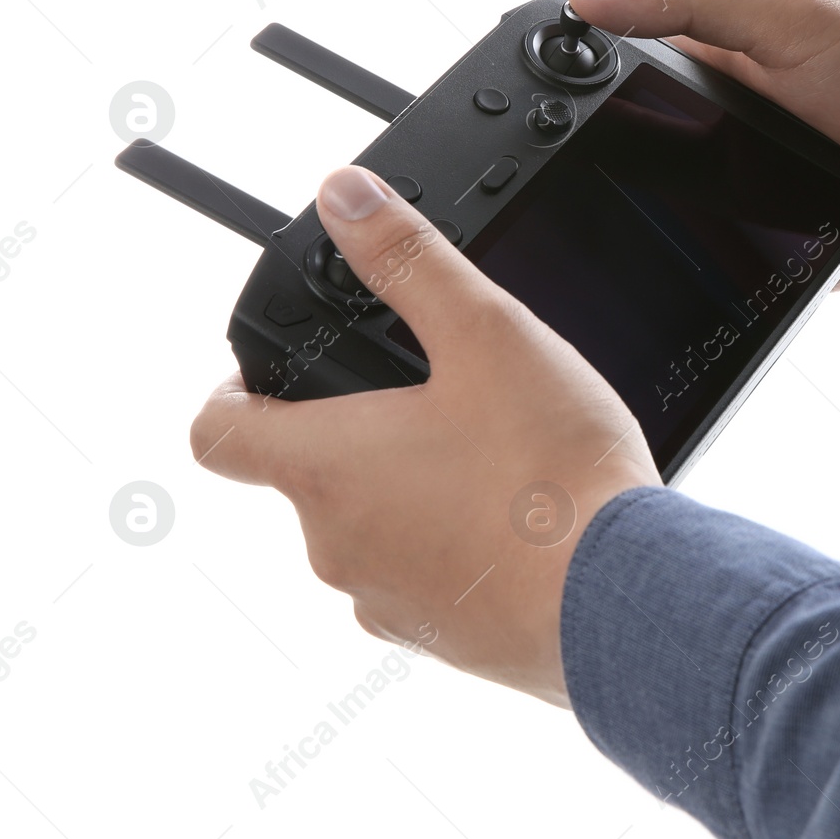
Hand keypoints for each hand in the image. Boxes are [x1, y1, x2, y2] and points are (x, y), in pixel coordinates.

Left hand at [189, 166, 657, 706]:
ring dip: (407, 494)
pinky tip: (518, 522)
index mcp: (326, 466)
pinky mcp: (441, 641)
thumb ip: (409, 259)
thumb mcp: (486, 334)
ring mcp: (385, 602)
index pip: (217, 431)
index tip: (274, 374)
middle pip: (305, 477)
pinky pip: (422, 584)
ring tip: (488, 460)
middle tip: (430, 399)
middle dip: (356, 434)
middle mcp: (335, 545)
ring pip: (368, 532)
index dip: (233, 392)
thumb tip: (343, 197)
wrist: (622, 597)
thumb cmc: (551, 476)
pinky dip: (452, 550)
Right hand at [568, 0, 839, 287]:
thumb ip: (690, 0)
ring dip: (652, 236)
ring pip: (674, 228)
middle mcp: (732, 137)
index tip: (532, 110)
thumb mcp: (788, 16)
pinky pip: (727, 279)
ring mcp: (755, 201)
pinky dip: (705, 284)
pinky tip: (671, 291)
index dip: (579, 92)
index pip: (626, 80)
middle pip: (640, 162)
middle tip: (560, 198)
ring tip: (603, 250)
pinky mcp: (782, 260)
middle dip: (605, 180)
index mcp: (724, 70)